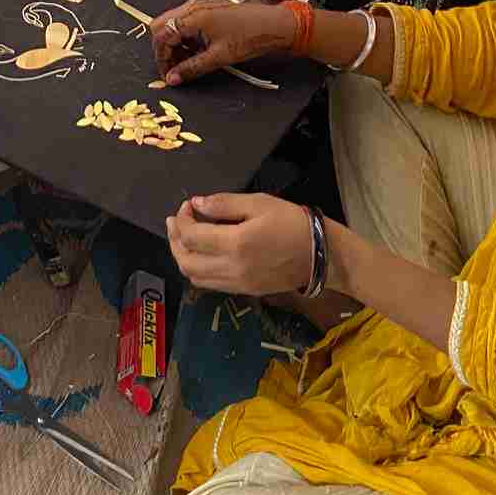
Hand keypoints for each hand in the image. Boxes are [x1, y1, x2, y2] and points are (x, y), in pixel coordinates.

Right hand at [149, 0, 296, 84]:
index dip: (161, 57)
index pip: (161, 35)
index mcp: (193, 16)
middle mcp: (192, 7)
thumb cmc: (251, 35)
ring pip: (172, 24)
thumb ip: (192, 68)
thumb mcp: (219, 57)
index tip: (168, 73)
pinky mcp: (207, 9)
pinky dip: (185, 38)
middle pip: (161, 26)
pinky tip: (196, 51)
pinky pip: (185, 22)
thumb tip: (173, 78)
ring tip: (188, 61)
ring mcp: (199, 6)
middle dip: (164, 49)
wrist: (275, 25)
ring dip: (174, 44)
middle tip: (174, 68)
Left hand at [165, 192, 314, 295]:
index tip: (187, 206)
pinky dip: (198, 269)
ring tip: (185, 237)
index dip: (182, 219)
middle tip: (176, 222)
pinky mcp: (244, 291)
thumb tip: (196, 204)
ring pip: (195, 277)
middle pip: (186, 261)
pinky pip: (210, 284)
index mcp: (235, 244)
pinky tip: (202, 253)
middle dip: (174, 240)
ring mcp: (237, 284)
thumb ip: (224, 204)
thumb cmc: (292, 223)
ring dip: (183, 256)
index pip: (191, 236)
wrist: (321, 255)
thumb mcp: (259, 203)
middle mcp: (232, 269)